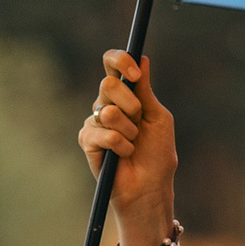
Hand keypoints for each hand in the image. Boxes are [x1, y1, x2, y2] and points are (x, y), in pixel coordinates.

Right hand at [76, 51, 178, 245]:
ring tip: (133, 143)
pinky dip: (119, 145)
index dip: (120, 61)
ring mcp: (95, 122)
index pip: (113, 65)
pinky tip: (123, 155)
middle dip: (130, 103)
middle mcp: (107, 104)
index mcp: (126, 94)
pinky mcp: (87, 140)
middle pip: (108, 84)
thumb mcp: (157, 117)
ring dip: (128, 129)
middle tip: (139, 120)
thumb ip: (146, 90)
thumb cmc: (157, 154)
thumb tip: (142, 57)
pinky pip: (101, 133)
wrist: (150, 187)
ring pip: (106, 110)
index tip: (135, 72)